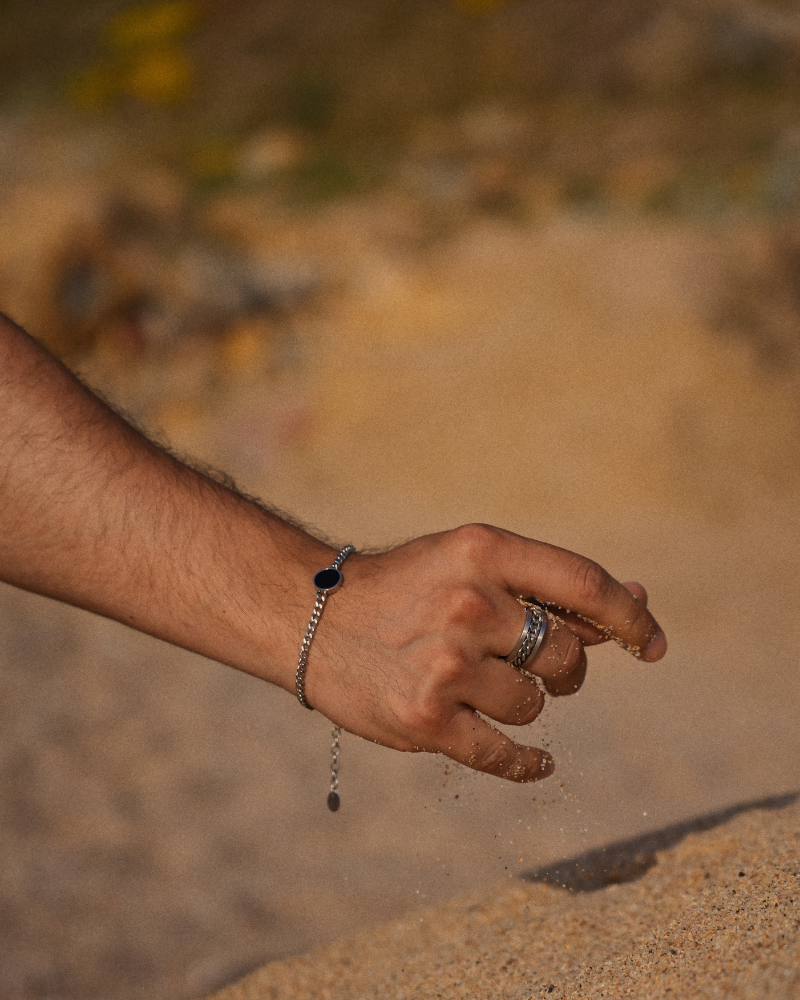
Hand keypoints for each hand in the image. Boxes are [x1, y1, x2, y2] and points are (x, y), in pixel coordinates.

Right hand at [308, 524, 666, 782]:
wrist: (311, 618)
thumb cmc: (405, 587)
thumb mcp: (469, 563)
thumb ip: (547, 585)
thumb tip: (637, 600)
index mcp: (482, 552)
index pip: (584, 584)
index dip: (631, 617)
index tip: (652, 644)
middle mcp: (467, 604)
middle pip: (565, 653)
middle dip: (564, 667)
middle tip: (536, 664)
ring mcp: (446, 665)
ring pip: (534, 702)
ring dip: (523, 700)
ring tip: (478, 684)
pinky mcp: (426, 720)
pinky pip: (506, 753)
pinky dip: (529, 763)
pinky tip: (539, 763)